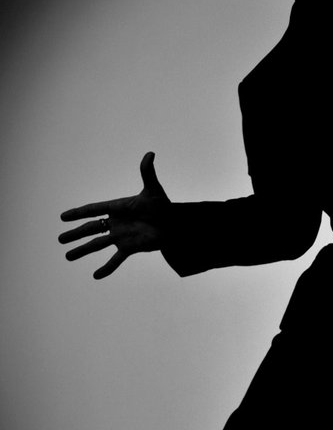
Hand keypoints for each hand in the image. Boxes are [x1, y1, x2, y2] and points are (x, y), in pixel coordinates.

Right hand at [59, 151, 170, 278]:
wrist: (176, 225)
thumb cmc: (164, 206)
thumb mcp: (154, 190)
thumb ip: (148, 173)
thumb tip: (150, 154)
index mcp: (118, 208)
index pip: (94, 210)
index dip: (78, 213)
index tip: (63, 217)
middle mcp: (116, 223)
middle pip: (91, 228)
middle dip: (75, 234)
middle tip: (60, 239)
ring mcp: (121, 237)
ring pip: (97, 245)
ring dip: (82, 251)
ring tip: (67, 256)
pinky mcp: (130, 248)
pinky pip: (115, 260)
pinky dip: (107, 268)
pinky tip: (95, 276)